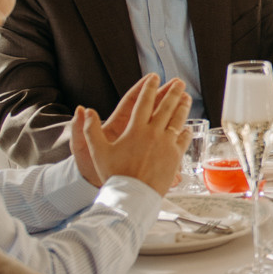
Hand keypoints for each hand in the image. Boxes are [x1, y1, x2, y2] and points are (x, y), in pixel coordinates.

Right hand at [74, 75, 191, 194]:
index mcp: (135, 129)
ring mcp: (166, 144)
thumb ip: (89, 129)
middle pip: (166, 107)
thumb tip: (85, 110)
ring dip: (182, 107)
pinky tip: (187, 128)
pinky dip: (185, 131)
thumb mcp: (97, 151)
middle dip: (172, 92)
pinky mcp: (175, 156)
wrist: (132, 196)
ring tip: (186, 98)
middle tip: (179, 82)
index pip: (143, 102)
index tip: (154, 77)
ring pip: (177, 120)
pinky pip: (183, 139)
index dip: (149, 87)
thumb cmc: (114, 174)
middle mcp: (153, 133)